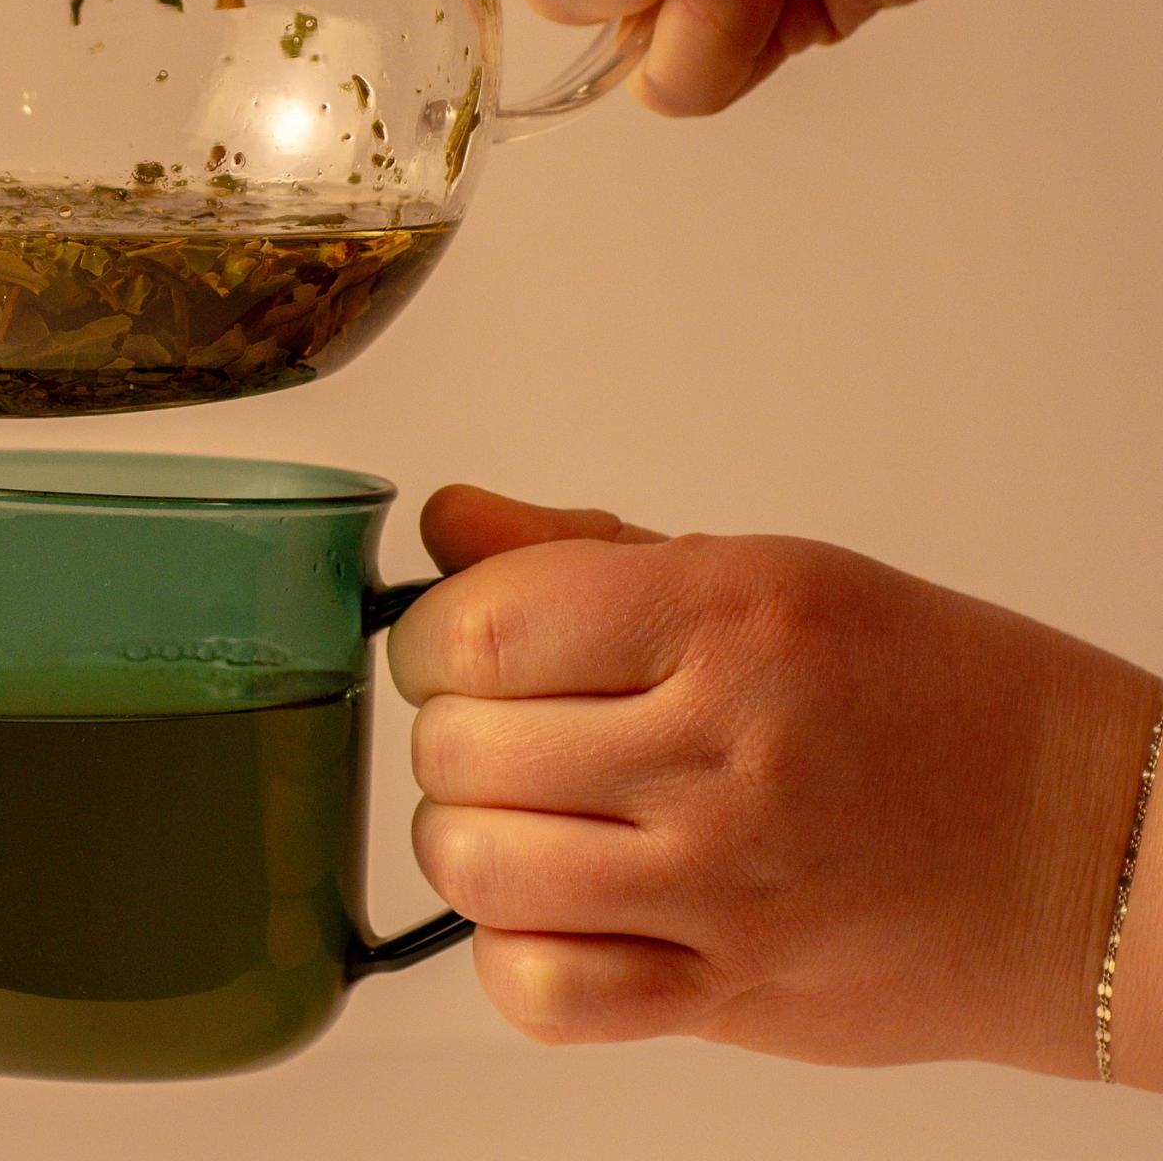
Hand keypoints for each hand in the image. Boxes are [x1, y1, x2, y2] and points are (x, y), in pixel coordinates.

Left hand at [387, 485, 1162, 1079]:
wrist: (1087, 847)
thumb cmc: (932, 693)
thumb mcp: (764, 572)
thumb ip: (581, 551)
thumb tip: (447, 524)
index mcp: (727, 620)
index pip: (484, 628)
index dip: (430, 636)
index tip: (449, 640)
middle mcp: (721, 753)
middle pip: (464, 749)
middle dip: (446, 728)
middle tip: (494, 719)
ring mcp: (725, 887)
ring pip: (479, 868)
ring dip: (465, 833)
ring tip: (518, 807)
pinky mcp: (731, 994)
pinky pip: (545, 992)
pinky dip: (512, 950)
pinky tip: (553, 904)